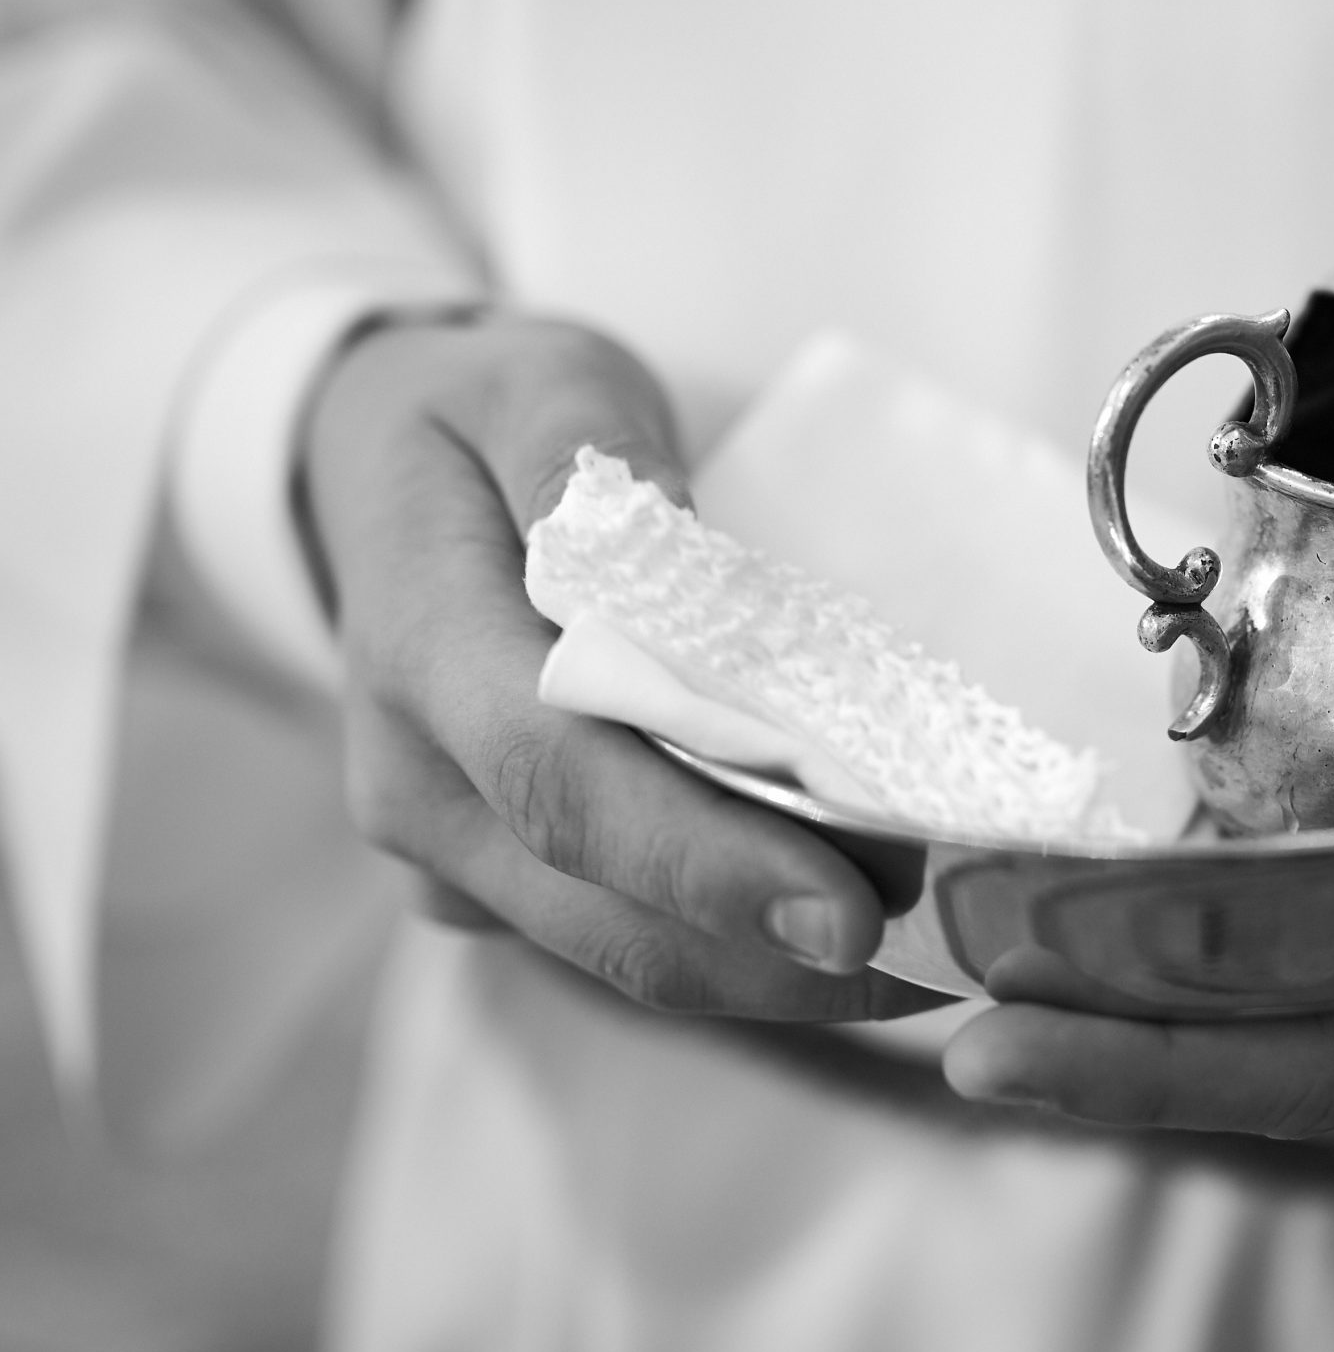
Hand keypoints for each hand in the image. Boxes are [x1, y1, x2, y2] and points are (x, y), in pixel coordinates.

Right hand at [303, 314, 930, 1020]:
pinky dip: (742, 947)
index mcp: (419, 650)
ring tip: (926, 938)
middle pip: (601, 902)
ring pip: (619, 950)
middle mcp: (416, 781)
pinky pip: (624, 941)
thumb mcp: (539, 383)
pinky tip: (862, 925)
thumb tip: (662, 539)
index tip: (847, 907)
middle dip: (771, 941)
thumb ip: (589, 462)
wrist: (381, 469)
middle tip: (935, 934)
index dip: (704, 859)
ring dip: (774, 969)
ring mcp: (448, 850)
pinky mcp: (498, 884)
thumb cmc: (487, 419)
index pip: (561, 779)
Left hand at [941, 591, 1333, 1133]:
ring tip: (976, 966)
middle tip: (931, 1003)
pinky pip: (1314, 966)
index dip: (1162, 1064)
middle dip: (1098, 1049)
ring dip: (1127, 1008)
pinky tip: (1109, 914)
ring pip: (1276, 1026)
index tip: (1006, 1037)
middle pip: (1270, 1065)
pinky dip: (1199, 952)